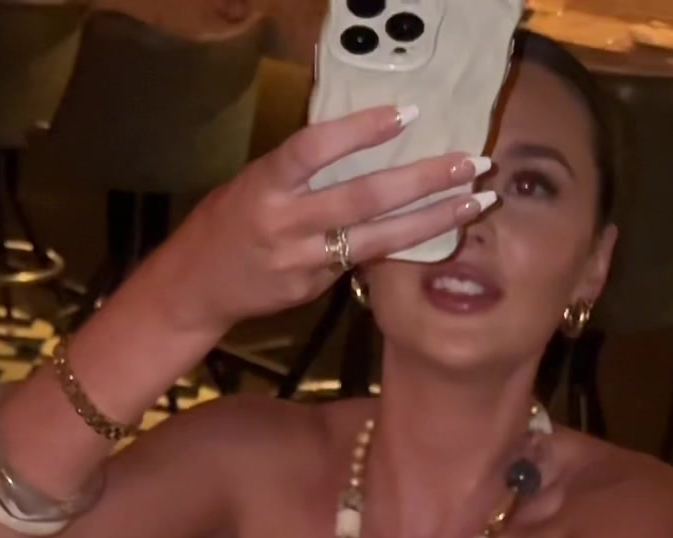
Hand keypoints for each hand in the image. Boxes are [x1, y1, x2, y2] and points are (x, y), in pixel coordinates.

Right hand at [164, 106, 493, 337]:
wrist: (198, 287)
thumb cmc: (231, 221)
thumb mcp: (258, 182)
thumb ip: (306, 171)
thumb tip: (366, 145)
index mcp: (267, 183)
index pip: (315, 148)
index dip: (360, 131)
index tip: (408, 114)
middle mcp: (285, 222)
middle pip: (363, 198)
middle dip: (423, 180)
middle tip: (472, 162)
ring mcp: (302, 261)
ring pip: (377, 239)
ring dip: (432, 219)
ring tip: (474, 202)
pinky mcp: (313, 289)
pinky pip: (362, 263)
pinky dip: (401, 245)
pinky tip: (437, 232)